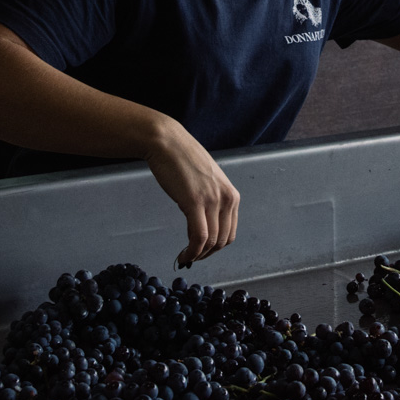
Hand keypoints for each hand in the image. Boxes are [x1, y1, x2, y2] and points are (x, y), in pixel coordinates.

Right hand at [143, 117, 240, 266]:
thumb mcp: (207, 182)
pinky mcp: (195, 202)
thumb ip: (211, 201)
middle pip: (222, 240)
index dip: (215, 248)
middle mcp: (227, 199)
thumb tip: (203, 223)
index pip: (230, 233)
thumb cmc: (183, 159)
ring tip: (185, 257)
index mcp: (232, 195)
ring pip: (211, 241)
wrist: (167, 142)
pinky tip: (183, 255)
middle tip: (191, 257)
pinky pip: (199, 237)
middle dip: (207, 254)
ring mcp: (212, 200)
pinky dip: (192, 251)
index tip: (201, 251)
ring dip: (198, 255)